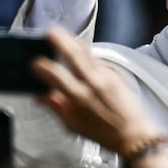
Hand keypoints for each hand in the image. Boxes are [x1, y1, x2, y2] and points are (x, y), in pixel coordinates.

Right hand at [31, 26, 162, 155]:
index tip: (35, 63)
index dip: (43, 67)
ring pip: (87, 53)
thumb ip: (56, 107)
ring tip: (62, 34)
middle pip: (74, 56)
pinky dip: (86, 51)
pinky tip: (79, 48)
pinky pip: (97, 59)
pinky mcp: (116, 75)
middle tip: (49, 32)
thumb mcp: (73, 125)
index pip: (56, 76)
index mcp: (80, 99)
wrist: (133, 135)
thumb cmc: (104, 133)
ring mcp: (106, 77)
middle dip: (60, 42)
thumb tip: (40, 96)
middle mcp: (93, 84)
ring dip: (73, 42)